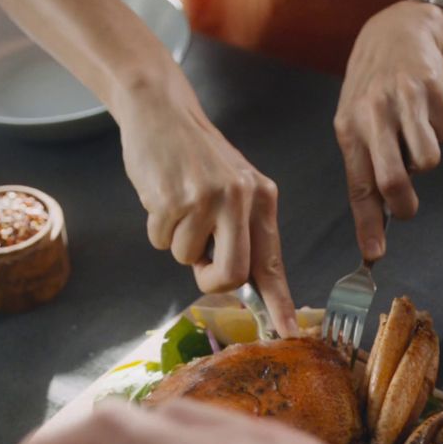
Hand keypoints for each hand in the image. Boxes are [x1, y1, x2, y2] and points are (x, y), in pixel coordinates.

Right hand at [111, 87, 297, 335]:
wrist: (161, 111)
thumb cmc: (195, 156)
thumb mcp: (234, 186)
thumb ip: (242, 230)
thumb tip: (244, 283)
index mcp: (262, 198)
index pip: (273, 262)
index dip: (279, 302)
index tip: (287, 332)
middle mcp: (240, 198)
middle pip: (233, 275)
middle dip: (211, 281)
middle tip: (200, 265)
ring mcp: (206, 198)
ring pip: (187, 259)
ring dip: (176, 242)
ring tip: (178, 206)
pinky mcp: (172, 199)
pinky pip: (160, 241)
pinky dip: (156, 227)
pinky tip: (161, 196)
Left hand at [334, 1, 442, 259]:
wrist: (400, 32)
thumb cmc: (375, 90)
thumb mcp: (358, 123)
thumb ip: (367, 166)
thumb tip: (380, 224)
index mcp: (348, 129)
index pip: (358, 186)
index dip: (367, 225)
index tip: (374, 256)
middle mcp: (371, 115)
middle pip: (392, 180)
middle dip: (405, 205)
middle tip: (407, 208)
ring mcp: (402, 101)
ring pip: (427, 160)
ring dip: (426, 162)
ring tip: (416, 142)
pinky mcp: (432, 89)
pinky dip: (441, 132)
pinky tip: (428, 114)